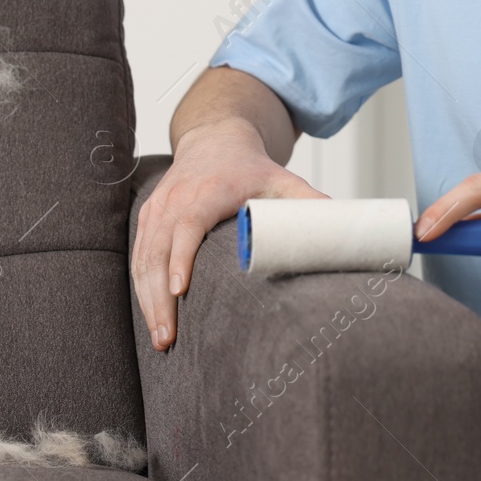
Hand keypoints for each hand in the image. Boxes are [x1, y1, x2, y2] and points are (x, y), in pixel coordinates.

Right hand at [130, 118, 325, 349]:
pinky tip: (152, 317)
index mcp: (206, 191)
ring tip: (161, 340)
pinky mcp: (148, 219)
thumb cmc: (250, 166)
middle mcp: (175, 199)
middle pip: (157, 251)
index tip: (180, 290)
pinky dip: (141, 289)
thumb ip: (309, 204)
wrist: (215, 140)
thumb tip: (342, 229)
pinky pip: (138, 256)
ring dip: (148, 301)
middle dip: (159, 298)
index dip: (180, 257)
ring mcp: (157, 209)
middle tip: (168, 339)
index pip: (187, 225)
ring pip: (143, 259)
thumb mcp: (283, 179)